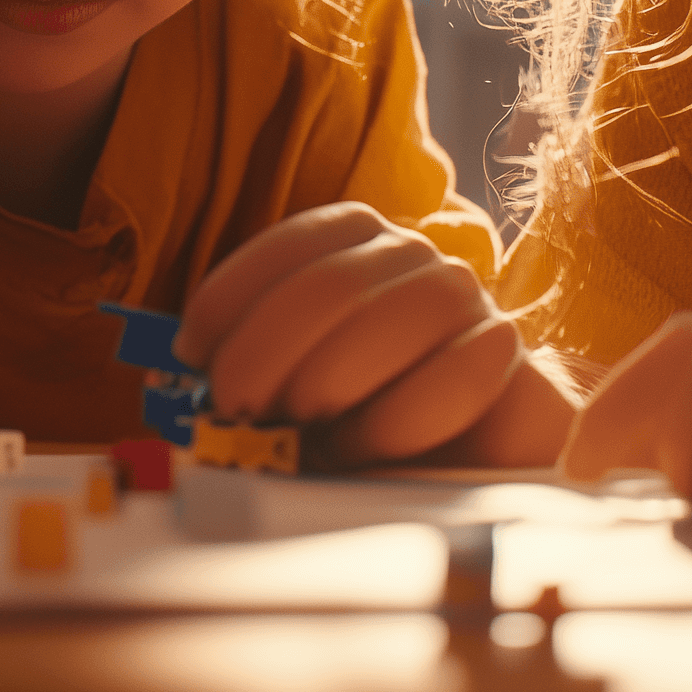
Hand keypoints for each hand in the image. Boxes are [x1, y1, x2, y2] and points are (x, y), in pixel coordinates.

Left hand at [175, 203, 573, 468]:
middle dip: (267, 351)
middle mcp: (412, 254)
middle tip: (236, 408)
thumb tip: (186, 392)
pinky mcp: (505, 356)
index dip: (228, 298)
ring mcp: (466, 299)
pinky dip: (392, 422)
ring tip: (304, 435)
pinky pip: (454, 378)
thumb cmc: (359, 415)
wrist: (467, 451)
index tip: (192, 356)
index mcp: (352, 239)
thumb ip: (250, 373)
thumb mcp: (291, 385)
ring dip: (330, 383)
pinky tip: (364, 450)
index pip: (287, 249)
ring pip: (396, 319)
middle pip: (332, 285)